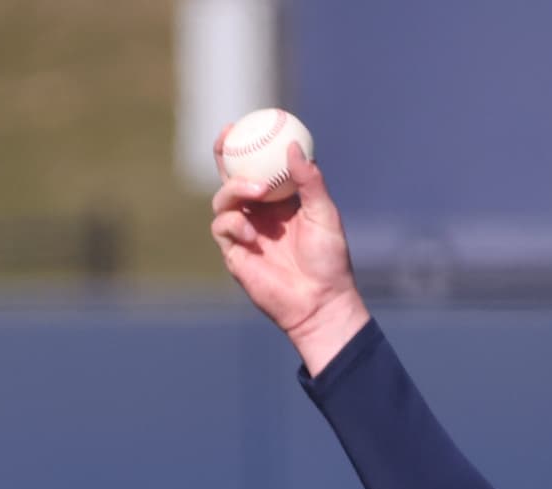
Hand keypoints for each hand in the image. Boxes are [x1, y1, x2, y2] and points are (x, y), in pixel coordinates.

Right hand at [212, 149, 371, 377]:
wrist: (321, 302)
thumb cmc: (329, 261)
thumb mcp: (324, 215)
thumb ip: (310, 182)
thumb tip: (294, 148)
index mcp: (279, 201)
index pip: (258, 167)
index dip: (248, 145)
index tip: (246, 123)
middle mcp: (258, 213)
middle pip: (230, 176)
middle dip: (223, 153)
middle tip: (227, 136)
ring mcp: (244, 232)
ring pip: (222, 199)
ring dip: (235, 189)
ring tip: (257, 192)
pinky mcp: (234, 253)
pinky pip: (223, 228)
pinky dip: (236, 224)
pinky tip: (255, 235)